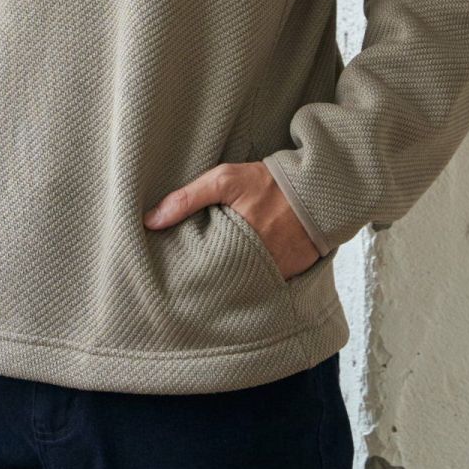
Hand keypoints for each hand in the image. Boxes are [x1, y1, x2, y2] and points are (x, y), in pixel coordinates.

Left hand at [143, 162, 321, 279]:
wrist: (318, 190)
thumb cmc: (268, 183)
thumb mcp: (226, 179)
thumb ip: (187, 198)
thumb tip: (150, 220)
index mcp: (237, 242)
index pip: (203, 270)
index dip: (189, 273)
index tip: (174, 276)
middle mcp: (257, 264)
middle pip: (221, 285)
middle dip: (206, 285)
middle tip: (188, 287)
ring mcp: (275, 275)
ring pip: (243, 289)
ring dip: (230, 286)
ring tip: (213, 284)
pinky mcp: (290, 279)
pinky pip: (265, 289)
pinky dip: (254, 285)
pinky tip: (240, 280)